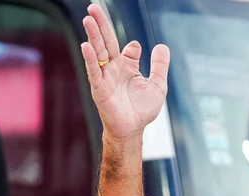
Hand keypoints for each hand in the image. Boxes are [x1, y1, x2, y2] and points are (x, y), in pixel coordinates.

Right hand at [81, 3, 169, 140]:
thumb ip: (160, 66)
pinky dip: (90, 58)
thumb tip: (162, 46)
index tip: (136, 49)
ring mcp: (105, 76)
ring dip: (93, 34)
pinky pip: (94, 71)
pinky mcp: (99, 88)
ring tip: (88, 18)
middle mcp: (114, 68)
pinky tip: (86, 45)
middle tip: (93, 6)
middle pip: (106, 41)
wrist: (132, 130)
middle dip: (100, 24)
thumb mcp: (158, 85)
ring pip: (98, 51)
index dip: (133, 47)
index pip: (127, 48)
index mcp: (127, 66)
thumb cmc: (143, 110)